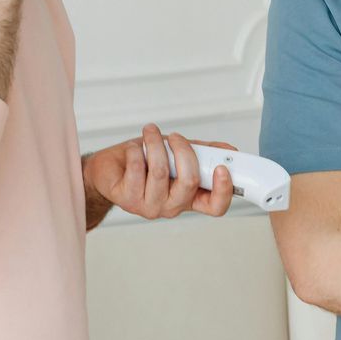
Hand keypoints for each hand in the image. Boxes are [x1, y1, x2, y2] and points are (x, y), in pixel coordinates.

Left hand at [87, 126, 234, 220]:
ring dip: (156, 144)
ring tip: (150, 132)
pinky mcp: (127, 200)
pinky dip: (136, 150)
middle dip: (183, 151)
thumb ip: (204, 153)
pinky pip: (137, 169)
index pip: (215, 207)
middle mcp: (172, 206)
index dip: (224, 190)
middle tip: (176, 137)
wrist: (111, 168)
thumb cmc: (145, 162)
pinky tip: (133, 149)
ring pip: (160, 172)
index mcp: (190, 198)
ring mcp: (150, 206)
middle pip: (190, 182)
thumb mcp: (178, 154)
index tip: (222, 167)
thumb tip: (229, 150)